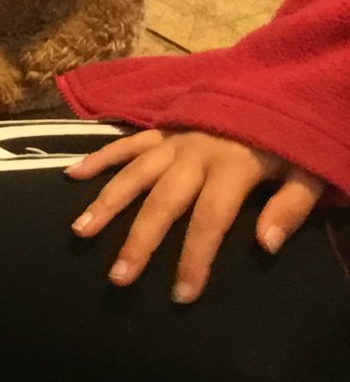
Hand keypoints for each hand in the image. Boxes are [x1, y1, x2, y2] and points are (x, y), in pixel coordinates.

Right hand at [67, 128, 324, 302]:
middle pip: (162, 202)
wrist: (275, 86)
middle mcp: (194, 155)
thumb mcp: (308, 172)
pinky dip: (99, 157)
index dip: (194, 257)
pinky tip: (73, 175)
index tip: (181, 294)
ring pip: (134, 174)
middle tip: (118, 276)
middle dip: (139, 241)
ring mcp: (173, 140)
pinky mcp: (161, 130)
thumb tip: (266, 245)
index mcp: (232, 168)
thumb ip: (290, 207)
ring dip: (107, 202)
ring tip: (81, 231)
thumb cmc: (291, 142)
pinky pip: (125, 143)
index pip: (210, 220)